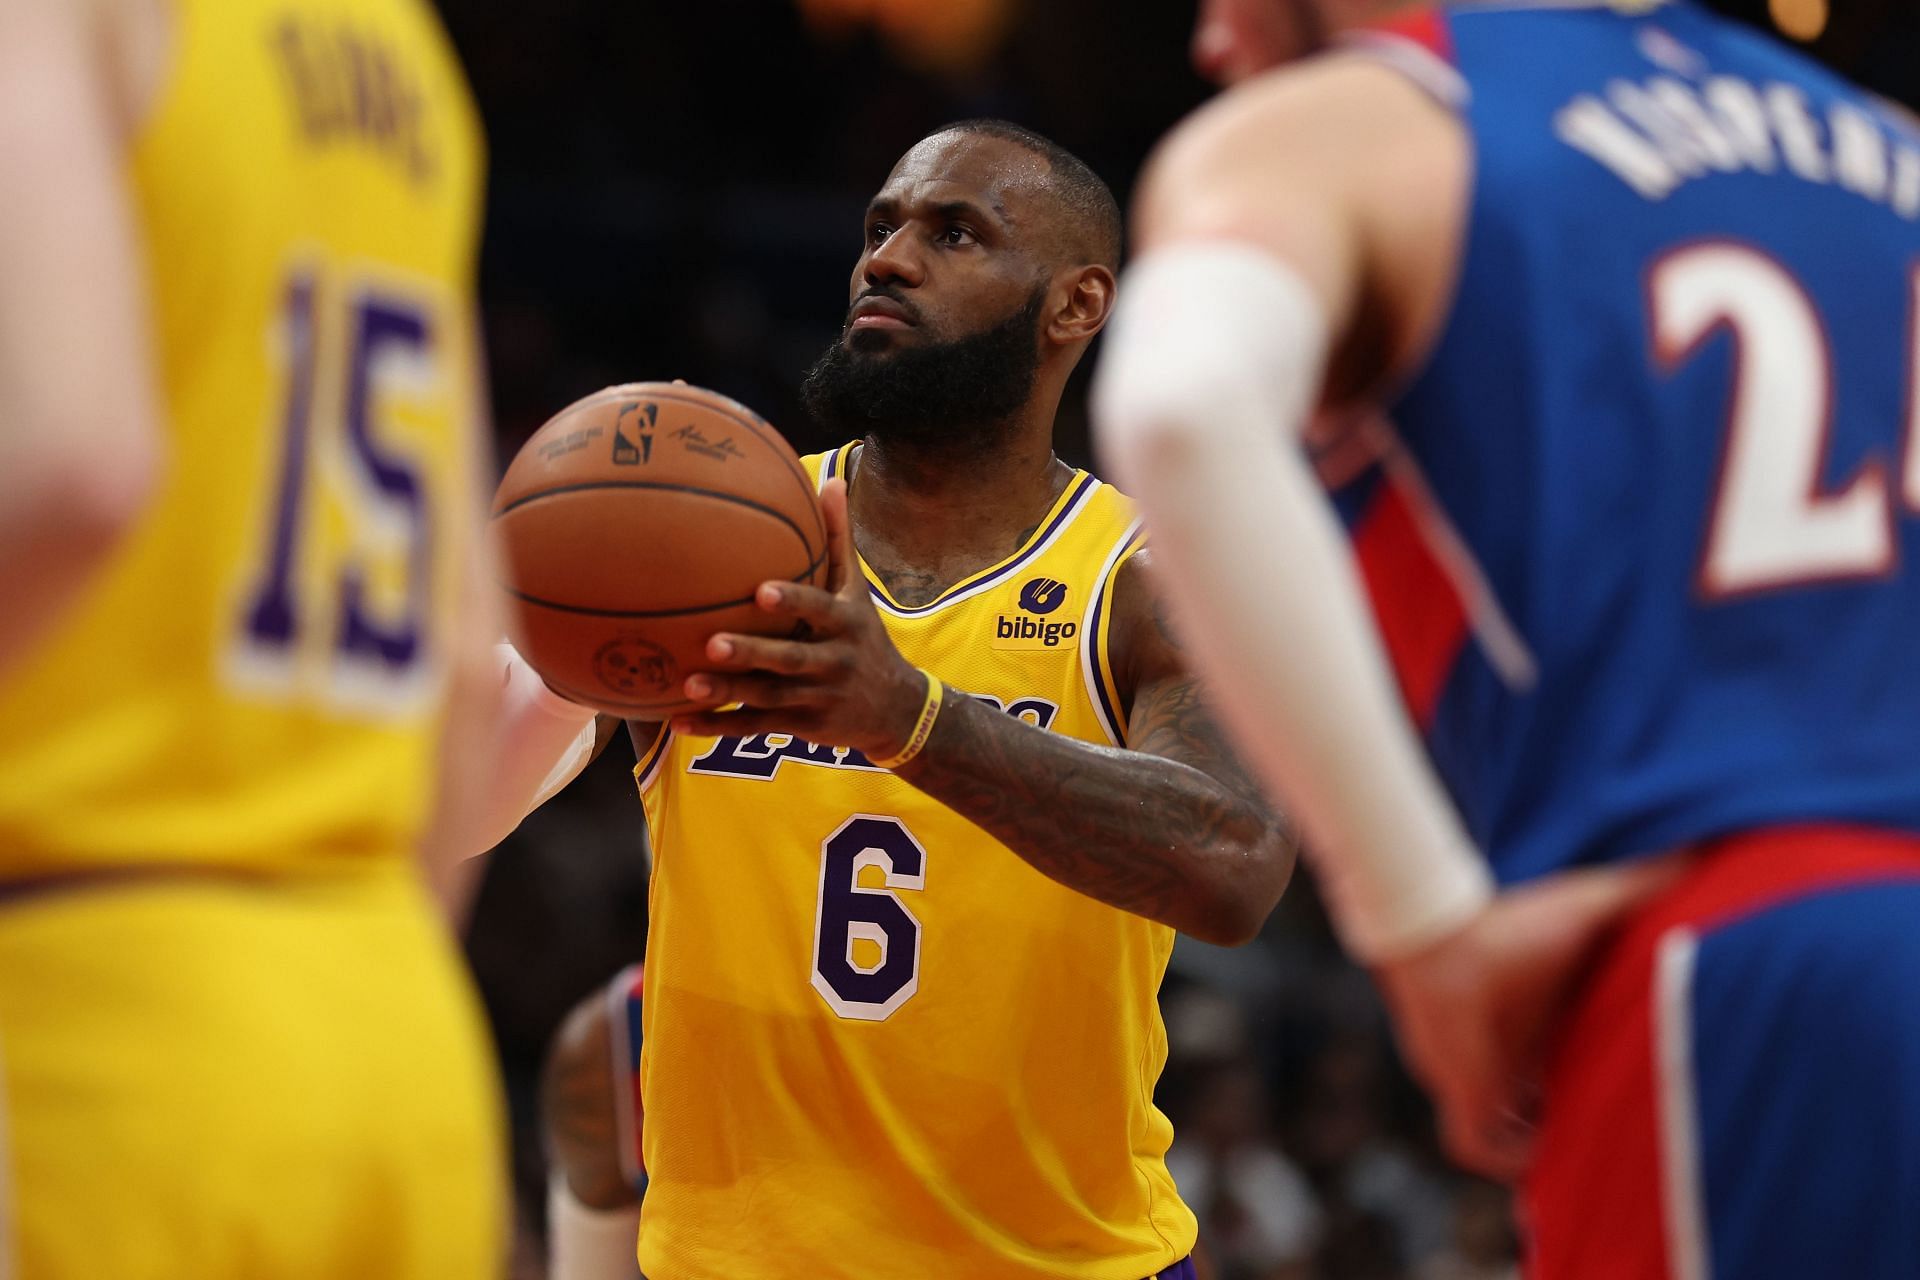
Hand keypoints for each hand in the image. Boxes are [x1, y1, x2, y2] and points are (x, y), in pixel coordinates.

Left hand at [669, 477, 927, 758]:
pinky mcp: (798, 725)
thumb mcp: (859, 591)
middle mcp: (833, 663)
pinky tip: (678, 722)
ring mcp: (816, 698)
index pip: (820, 610)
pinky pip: (753, 726)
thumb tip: (831, 479)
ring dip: (728, 692)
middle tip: (713, 644)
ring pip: (768, 697)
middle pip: (791, 660)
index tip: (761, 591)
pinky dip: (716, 725)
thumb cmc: (865, 637)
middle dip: (754, 654)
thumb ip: (839, 540)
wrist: (895, 709)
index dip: (793, 602)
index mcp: (845, 625)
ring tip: (687, 684)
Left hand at [1372, 855, 1684, 1181]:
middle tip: (1639, 1145)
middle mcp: (1519, 1054)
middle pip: (1557, 1111)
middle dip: (1591, 1131)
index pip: (1587, 1069)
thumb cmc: (1512, 922)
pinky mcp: (1461, 1092)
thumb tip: (1709, 849)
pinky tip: (1539, 1160)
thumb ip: (1649, 886)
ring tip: (1595, 1163)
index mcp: (1549, 1022)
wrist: (1442, 935)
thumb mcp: (1593, 908)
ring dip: (1549, 1150)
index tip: (1664, 1095)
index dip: (1618, 1087)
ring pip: (1519, 1136)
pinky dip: (1503, 1158)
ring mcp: (1486, 1076)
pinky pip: (1473, 1145)